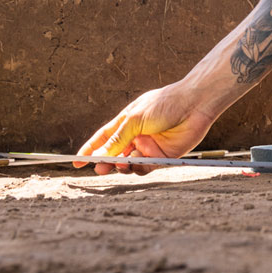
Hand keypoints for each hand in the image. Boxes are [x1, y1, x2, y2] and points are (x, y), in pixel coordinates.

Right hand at [75, 84, 217, 174]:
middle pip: (115, 155)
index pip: (104, 138)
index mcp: (127, 122)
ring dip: (122, 166)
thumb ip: (118, 138)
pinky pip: (146, 167)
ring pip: (129, 164)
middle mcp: (136, 136)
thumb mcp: (135, 119)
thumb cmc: (165, 104)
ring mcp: (149, 147)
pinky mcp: (163, 156)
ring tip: (121, 163)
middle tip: (99, 169)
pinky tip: (137, 163)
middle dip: (106, 163)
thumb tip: (99, 154)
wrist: (194, 104)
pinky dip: (139, 168)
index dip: (90, 149)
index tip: (76, 161)